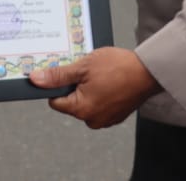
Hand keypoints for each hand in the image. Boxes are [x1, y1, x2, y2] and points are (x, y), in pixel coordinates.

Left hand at [28, 47, 159, 129]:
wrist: (149, 71)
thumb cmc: (119, 67)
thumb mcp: (83, 66)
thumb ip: (58, 75)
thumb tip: (36, 80)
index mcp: (81, 109)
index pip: (55, 100)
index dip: (57, 84)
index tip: (64, 72)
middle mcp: (92, 119)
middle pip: (71, 101)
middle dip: (75, 85)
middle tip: (87, 69)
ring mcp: (106, 119)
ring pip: (87, 102)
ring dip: (89, 88)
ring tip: (101, 74)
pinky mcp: (116, 115)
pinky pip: (100, 104)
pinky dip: (102, 92)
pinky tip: (110, 80)